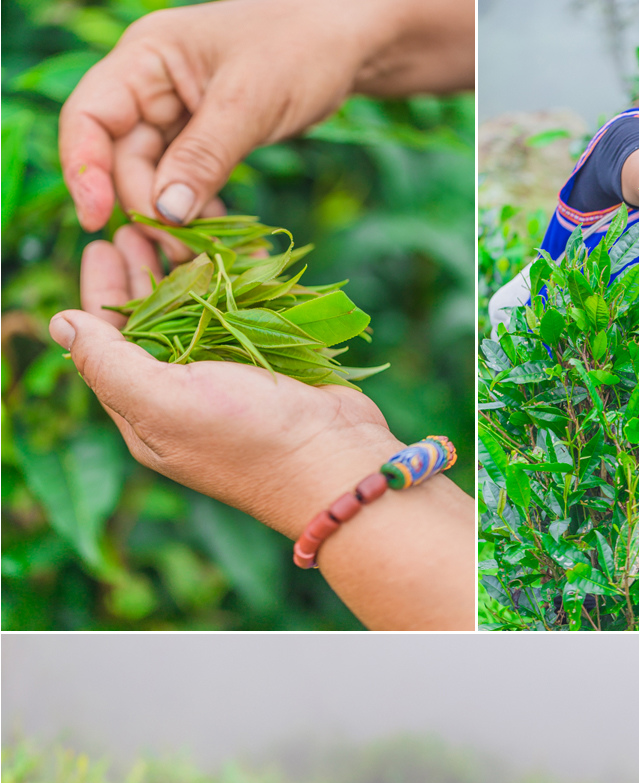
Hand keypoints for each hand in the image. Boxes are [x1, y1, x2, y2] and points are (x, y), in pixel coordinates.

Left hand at [48, 227, 474, 629]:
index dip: (102, 293)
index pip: (109, 344)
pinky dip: (237, 280)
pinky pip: (247, 312)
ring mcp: (233, 380)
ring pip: (201, 312)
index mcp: (148, 410)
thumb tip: (61, 324)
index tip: (101, 244)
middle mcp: (185, 395)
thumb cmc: (249, 439)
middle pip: (153, 323)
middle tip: (136, 225)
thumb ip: (108, 363)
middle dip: (143, 273)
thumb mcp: (162, 404)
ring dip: (188, 269)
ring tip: (178, 227)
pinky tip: (231, 252)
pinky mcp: (273, 365)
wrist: (336, 461)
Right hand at [59, 0, 474, 251]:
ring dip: (175, 218)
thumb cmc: (300, 48)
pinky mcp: (207, 141)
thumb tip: (166, 213)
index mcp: (146, 59)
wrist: (347, 44)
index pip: (90, 117)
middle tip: (183, 249)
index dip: (84, 170)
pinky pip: (189, 185)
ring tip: (204, 252)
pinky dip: (201, 212)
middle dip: (147, 207)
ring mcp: (178, 116)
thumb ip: (204, 156)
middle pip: (123, 160)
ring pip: (157, 179)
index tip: (95, 220)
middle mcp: (152, 87)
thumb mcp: (249, 101)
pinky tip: (223, 238)